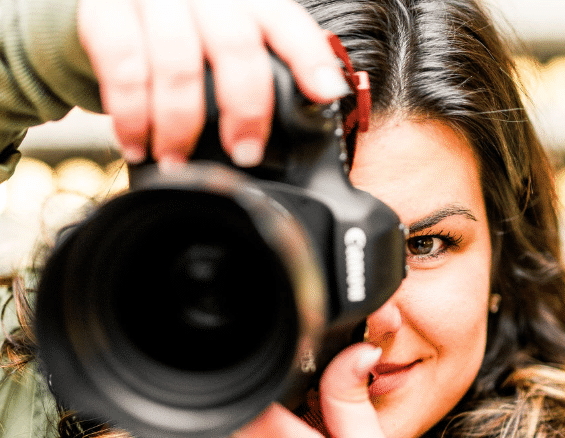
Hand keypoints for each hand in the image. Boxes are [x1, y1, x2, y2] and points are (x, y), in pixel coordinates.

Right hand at [76, 0, 348, 166]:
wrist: (108, 1)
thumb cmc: (181, 30)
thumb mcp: (225, 37)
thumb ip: (259, 68)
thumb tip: (303, 122)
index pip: (285, 22)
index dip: (309, 58)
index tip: (326, 94)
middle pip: (235, 45)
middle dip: (244, 109)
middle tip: (244, 154)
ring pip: (177, 62)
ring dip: (179, 124)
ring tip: (177, 161)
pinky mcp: (105, 11)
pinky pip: (123, 66)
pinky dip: (131, 115)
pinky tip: (136, 144)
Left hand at [167, 344, 388, 437]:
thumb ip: (350, 398)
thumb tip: (356, 351)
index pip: (240, 390)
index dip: (244, 368)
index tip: (259, 362)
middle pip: (207, 400)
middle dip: (228, 387)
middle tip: (257, 394)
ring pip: (187, 423)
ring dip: (209, 413)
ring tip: (246, 425)